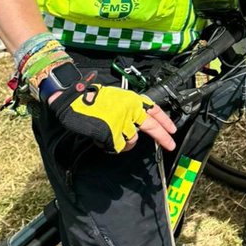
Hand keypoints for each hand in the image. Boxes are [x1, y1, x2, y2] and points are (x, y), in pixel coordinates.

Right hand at [50, 76, 176, 154]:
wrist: (73, 100)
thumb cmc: (90, 98)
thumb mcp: (116, 98)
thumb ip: (129, 109)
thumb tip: (136, 125)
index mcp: (132, 99)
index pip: (154, 110)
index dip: (165, 121)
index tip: (173, 130)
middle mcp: (130, 110)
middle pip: (152, 127)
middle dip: (163, 137)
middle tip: (170, 145)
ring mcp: (122, 122)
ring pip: (132, 140)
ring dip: (123, 141)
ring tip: (110, 134)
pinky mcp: (113, 133)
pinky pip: (117, 146)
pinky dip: (111, 145)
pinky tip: (103, 138)